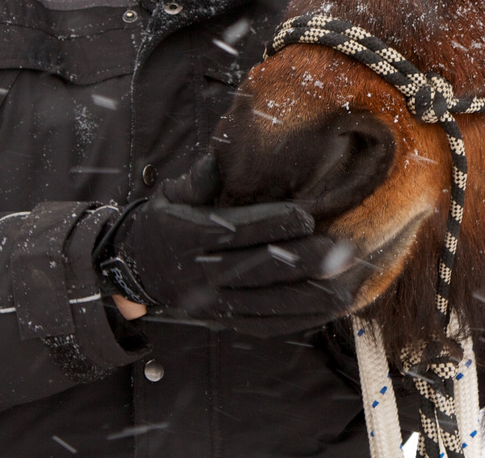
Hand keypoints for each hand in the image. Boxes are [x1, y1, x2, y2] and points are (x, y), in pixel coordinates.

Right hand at [94, 155, 359, 336]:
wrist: (138, 269)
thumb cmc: (165, 221)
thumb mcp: (172, 193)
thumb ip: (198, 179)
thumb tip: (217, 160)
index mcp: (189, 236)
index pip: (234, 231)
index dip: (270, 224)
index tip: (305, 216)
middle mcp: (202, 274)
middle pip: (257, 269)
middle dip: (302, 261)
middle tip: (340, 249)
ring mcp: (215, 302)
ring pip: (267, 304)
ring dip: (309, 298)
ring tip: (345, 288)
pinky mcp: (227, 319)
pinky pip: (266, 324)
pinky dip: (299, 320)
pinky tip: (327, 310)